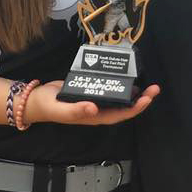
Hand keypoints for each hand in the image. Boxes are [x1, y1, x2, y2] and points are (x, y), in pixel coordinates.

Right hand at [24, 81, 159, 126]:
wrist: (36, 99)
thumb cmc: (48, 107)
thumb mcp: (60, 109)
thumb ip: (76, 110)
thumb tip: (94, 109)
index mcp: (94, 117)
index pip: (120, 114)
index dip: (135, 108)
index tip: (147, 98)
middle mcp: (98, 110)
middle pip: (124, 106)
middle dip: (141, 99)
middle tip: (154, 88)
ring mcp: (95, 100)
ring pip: (118, 97)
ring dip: (133, 91)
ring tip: (146, 81)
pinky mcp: (91, 90)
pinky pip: (108, 88)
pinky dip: (118, 82)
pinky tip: (124, 74)